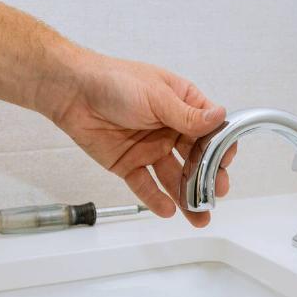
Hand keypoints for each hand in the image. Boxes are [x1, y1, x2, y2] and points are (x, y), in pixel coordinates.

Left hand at [46, 50, 235, 226]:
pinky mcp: (130, 164)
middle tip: (215, 194)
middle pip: (196, 158)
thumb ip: (188, 115)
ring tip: (198, 216)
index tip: (225, 162)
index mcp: (184, 106)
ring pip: (174, 177)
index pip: (211, 131)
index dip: (220, 147)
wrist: (71, 91)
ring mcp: (151, 148)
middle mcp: (171, 129)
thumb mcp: (158, 96)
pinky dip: (156, 199)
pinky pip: (146, 185)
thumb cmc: (115, 81)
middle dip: (208, 178)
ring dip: (187, 196)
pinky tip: (168, 210)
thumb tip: (220, 117)